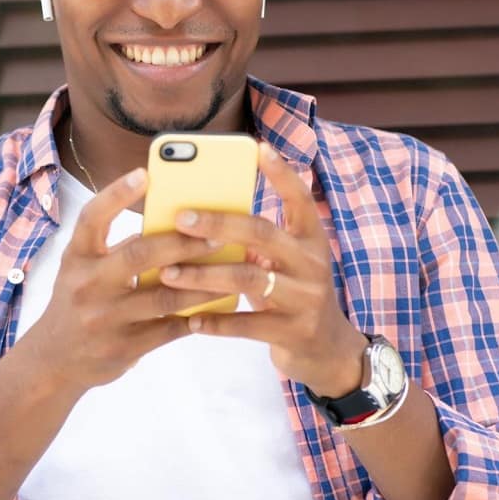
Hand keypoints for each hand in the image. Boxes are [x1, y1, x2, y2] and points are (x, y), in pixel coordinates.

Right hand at [21, 167, 229, 393]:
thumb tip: (168, 225)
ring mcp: (105, 319)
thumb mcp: (83, 269)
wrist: (55, 360)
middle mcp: (87, 285)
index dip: (116, 194)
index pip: (92, 217)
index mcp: (77, 257)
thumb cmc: (78, 301)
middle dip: (181, 242)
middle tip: (216, 232)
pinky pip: (169, 329)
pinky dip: (195, 315)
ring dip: (201, 282)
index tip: (144, 174)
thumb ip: (115, 248)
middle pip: (138, 255)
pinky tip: (218, 304)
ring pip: (163, 297)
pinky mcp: (124, 348)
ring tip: (229, 268)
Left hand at [159, 142, 366, 397]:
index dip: (281, 173)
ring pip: (249, 279)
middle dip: (218, 222)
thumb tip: (202, 216)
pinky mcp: (295, 333)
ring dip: (204, 274)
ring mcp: (306, 299)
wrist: (329, 351)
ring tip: (169, 272)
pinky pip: (248, 325)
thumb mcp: (288, 262)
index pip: (300, 198)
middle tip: (181, 217)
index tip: (257, 148)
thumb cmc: (294, 294)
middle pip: (262, 233)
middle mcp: (313, 264)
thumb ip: (259, 241)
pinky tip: (190, 318)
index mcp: (312, 239)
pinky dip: (216, 321)